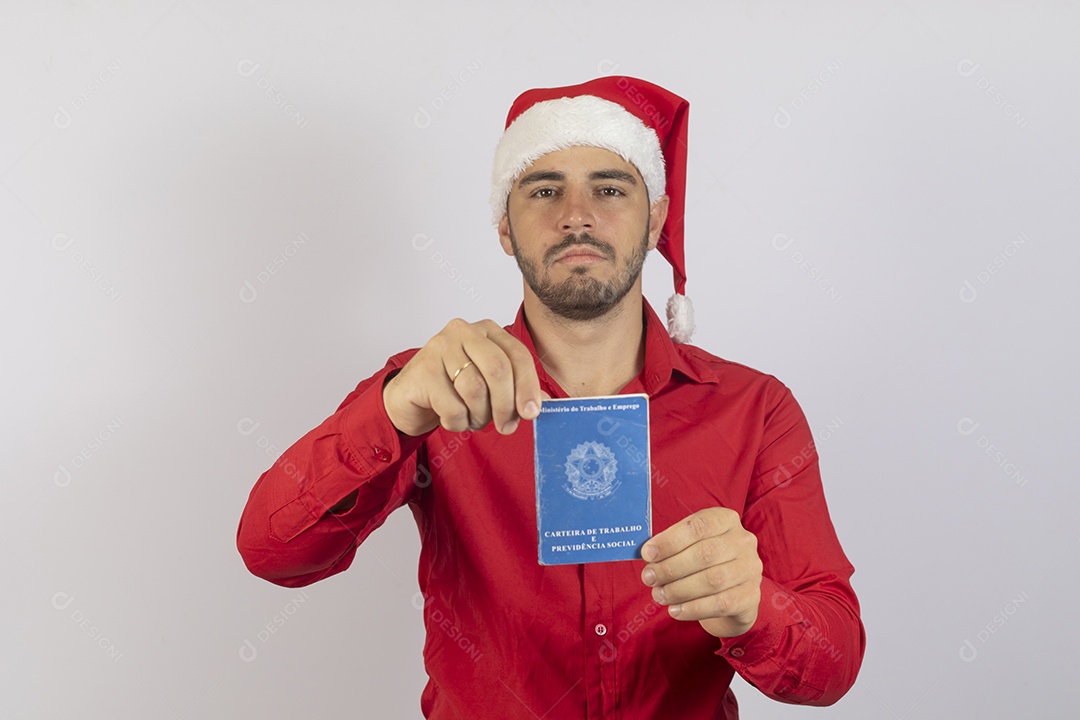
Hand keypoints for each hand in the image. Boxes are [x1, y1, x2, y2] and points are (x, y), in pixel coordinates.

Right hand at [382, 318, 545, 435]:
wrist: (410, 398)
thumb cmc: (453, 389)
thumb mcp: (489, 386)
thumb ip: (516, 390)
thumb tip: (543, 403)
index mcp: (487, 331)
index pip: (518, 355)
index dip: (528, 387)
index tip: (532, 412)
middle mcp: (463, 332)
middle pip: (498, 370)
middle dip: (506, 405)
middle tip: (506, 426)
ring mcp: (440, 348)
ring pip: (475, 390)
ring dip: (479, 416)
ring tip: (473, 418)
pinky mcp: (423, 370)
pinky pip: (453, 407)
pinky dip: (458, 422)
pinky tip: (452, 418)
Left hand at [640, 508, 762, 637]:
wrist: (732, 594)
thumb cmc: (704, 563)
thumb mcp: (690, 545)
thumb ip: (671, 546)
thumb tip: (647, 553)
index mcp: (726, 520)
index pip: (698, 526)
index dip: (671, 540)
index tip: (647, 553)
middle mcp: (743, 541)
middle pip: (705, 553)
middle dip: (671, 567)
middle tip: (649, 577)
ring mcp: (751, 569)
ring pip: (712, 580)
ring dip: (679, 590)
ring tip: (658, 595)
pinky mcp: (751, 596)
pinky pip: (720, 603)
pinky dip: (694, 608)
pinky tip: (675, 610)